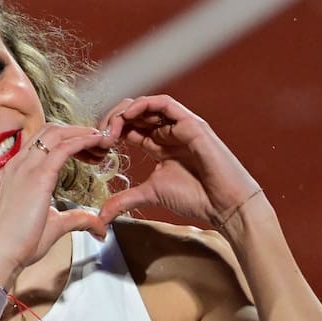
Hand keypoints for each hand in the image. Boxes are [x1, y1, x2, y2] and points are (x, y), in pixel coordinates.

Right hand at [0, 124, 108, 281]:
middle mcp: (20, 163)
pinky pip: (64, 147)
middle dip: (77, 131)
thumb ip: (76, 218)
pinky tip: (97, 142)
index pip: (44, 141)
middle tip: (99, 141)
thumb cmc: (19, 242)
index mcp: (18, 170)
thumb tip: (98, 224)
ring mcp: (27, 167)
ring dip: (82, 132)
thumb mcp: (54, 224)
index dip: (68, 138)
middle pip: (51, 130)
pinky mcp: (39, 176)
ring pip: (57, 133)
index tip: (88, 148)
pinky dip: (83, 140)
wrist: (3, 254)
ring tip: (102, 139)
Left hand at [97, 94, 260, 225]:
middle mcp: (168, 132)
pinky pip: (165, 104)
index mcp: (158, 145)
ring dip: (125, 111)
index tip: (96, 145)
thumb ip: (125, 200)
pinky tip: (129, 115)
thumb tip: (101, 217)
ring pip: (147, 105)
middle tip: (100, 135)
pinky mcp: (191, 123)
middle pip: (134, 113)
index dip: (110, 131)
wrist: (224, 204)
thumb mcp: (150, 194)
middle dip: (113, 119)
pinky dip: (144, 104)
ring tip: (112, 125)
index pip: (129, 128)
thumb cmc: (196, 198)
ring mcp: (180, 126)